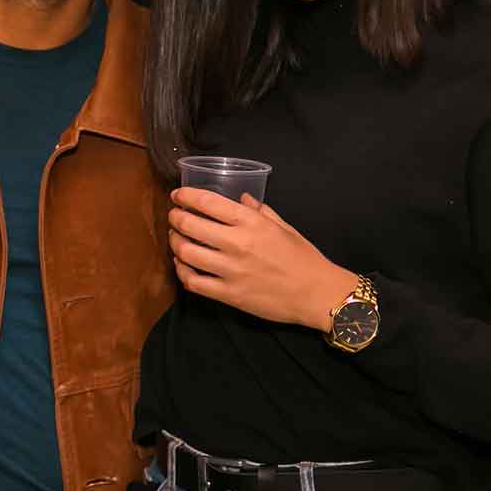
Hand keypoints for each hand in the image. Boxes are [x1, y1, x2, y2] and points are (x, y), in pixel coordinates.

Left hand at [167, 188, 355, 330]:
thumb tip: (242, 197)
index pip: (208, 202)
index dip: (186, 196)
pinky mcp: (229, 295)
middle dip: (175, 217)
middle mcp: (237, 243)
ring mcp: (231, 271)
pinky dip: (181, 271)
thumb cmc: (303, 258)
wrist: (317, 294)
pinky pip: (193, 282)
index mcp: (252, 223)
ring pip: (186, 252)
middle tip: (174, 216)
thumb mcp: (283, 227)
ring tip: (175, 238)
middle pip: (189, 225)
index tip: (177, 196)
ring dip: (174, 242)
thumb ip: (259, 210)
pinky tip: (182, 265)